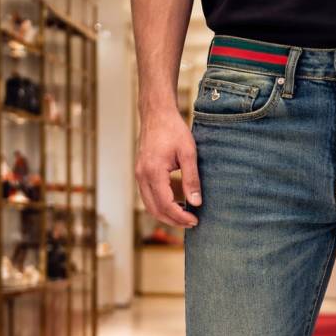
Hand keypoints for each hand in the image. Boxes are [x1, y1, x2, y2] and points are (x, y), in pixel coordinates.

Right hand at [135, 108, 201, 227]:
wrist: (156, 113)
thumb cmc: (173, 130)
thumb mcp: (188, 153)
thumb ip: (192, 179)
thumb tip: (196, 203)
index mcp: (153, 172)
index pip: (166, 205)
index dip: (180, 217)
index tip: (195, 220)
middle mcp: (142, 176)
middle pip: (155, 210)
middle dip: (173, 220)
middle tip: (192, 223)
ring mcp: (139, 175)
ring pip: (149, 206)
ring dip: (166, 215)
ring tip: (185, 217)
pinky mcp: (140, 173)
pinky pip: (147, 197)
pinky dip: (160, 206)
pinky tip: (175, 205)